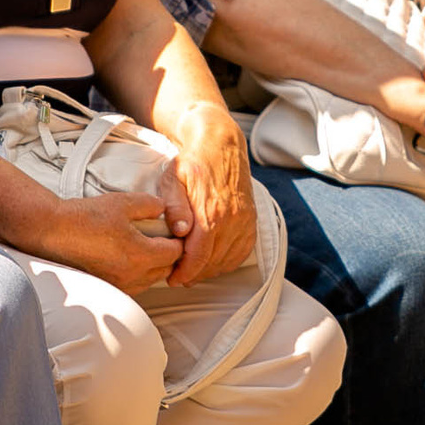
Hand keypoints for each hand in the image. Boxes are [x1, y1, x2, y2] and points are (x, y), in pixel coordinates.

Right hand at [40, 192, 183, 294]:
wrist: (54, 231)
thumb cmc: (86, 217)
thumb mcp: (123, 202)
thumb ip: (151, 205)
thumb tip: (164, 209)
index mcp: (139, 254)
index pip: (175, 253)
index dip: (177, 240)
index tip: (172, 231)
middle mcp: (132, 275)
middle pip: (166, 270)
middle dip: (168, 254)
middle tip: (162, 238)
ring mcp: (119, 285)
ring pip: (151, 280)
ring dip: (154, 266)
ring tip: (145, 248)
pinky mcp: (108, 289)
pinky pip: (134, 286)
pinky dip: (138, 274)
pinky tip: (128, 259)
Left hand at [159, 110, 257, 286]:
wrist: (220, 145)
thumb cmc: (192, 162)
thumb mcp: (173, 179)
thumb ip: (174, 206)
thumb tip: (180, 231)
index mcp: (210, 212)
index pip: (199, 255)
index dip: (185, 272)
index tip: (174, 279)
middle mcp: (231, 220)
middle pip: (213, 262)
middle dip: (195, 274)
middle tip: (180, 277)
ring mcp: (244, 221)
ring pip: (228, 259)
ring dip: (211, 270)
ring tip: (194, 270)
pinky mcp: (251, 220)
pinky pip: (243, 251)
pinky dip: (229, 262)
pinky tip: (214, 262)